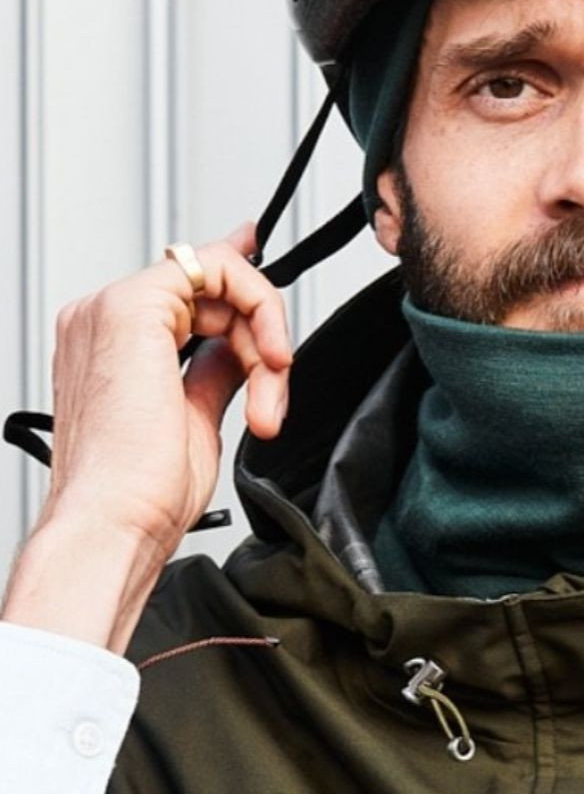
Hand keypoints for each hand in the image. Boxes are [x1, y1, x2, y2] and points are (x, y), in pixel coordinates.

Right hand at [40, 219, 291, 560]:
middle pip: (210, 290)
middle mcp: (103, 320)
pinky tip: (269, 362)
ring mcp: (112, 308)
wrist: (117, 524)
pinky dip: (260, 310)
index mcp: (109, 345)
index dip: (236, 284)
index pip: (182, 290)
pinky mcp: (133, 306)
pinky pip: (219, 269)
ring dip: (262, 341)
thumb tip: (240, 353)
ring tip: (265, 405)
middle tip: (271, 401)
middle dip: (260, 342)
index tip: (267, 275)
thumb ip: (214, 372)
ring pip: (220, 277)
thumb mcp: (194, 419)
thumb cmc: (141, 495)